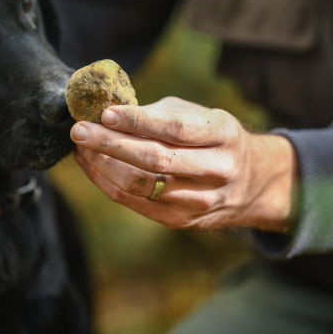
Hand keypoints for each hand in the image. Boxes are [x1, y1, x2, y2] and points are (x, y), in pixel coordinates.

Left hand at [71, 97, 297, 231]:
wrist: (253, 183)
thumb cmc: (216, 139)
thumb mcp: (202, 116)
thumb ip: (161, 114)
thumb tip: (110, 115)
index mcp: (224, 134)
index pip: (177, 129)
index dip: (138, 121)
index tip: (105, 112)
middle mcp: (217, 170)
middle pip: (155, 160)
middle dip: (110, 144)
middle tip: (79, 131)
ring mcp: (200, 200)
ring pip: (140, 186)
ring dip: (102, 166)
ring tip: (81, 148)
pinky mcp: (183, 220)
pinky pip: (135, 203)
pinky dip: (107, 183)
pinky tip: (92, 166)